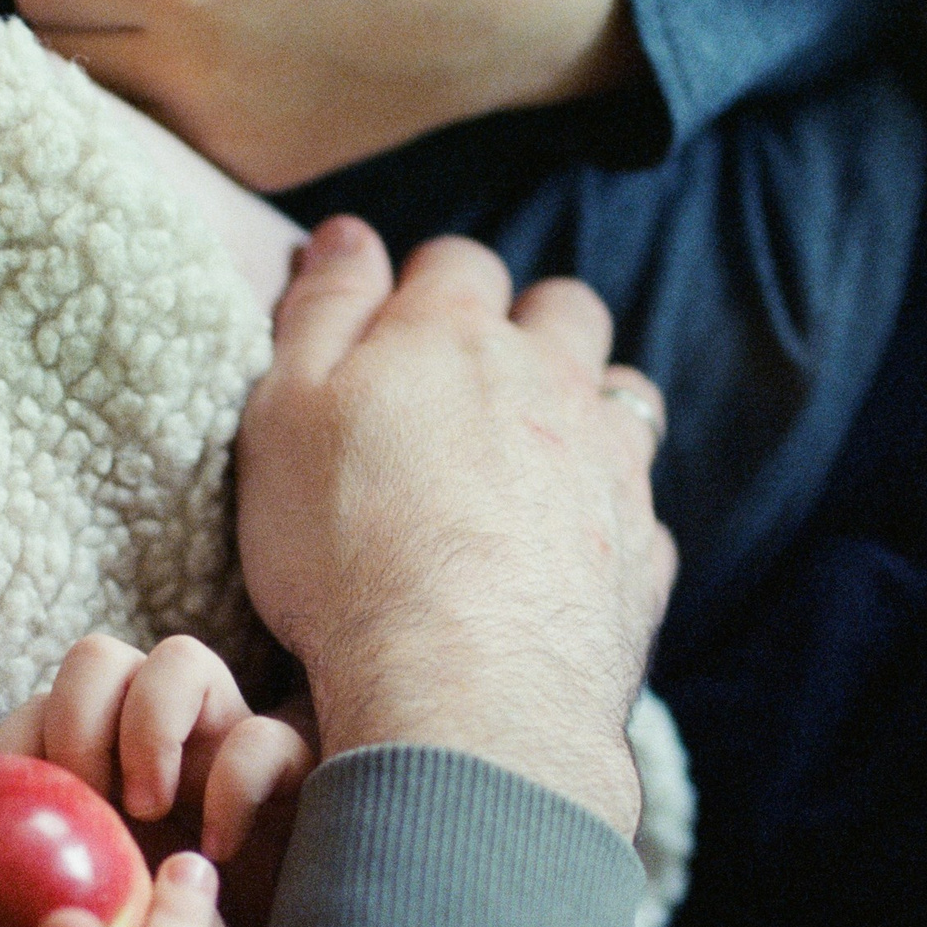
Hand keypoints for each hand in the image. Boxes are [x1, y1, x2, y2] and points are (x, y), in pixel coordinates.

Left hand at [0, 633, 312, 864]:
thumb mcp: (74, 917)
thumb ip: (21, 891)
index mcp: (92, 757)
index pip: (32, 709)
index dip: (14, 751)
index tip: (15, 829)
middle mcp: (152, 730)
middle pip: (95, 657)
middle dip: (76, 720)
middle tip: (87, 804)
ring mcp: (222, 738)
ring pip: (180, 657)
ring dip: (147, 727)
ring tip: (147, 810)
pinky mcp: (291, 769)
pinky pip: (263, 737)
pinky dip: (233, 786)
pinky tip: (214, 852)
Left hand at [13, 0, 638, 191]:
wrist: (487, 7)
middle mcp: (189, 72)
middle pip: (48, 57)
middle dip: (65, 4)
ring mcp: (219, 137)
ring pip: (95, 112)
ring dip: (100, 60)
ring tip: (163, 16)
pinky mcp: (249, 174)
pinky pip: (160, 145)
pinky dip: (157, 103)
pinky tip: (210, 61)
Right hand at [235, 216, 675, 836]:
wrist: (460, 692)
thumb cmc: (344, 551)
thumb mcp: (284, 416)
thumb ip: (318, 314)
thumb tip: (346, 234)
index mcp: (454, 336)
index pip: (456, 264)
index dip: (424, 288)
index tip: (392, 331)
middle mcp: (552, 381)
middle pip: (563, 310)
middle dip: (527, 325)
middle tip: (470, 387)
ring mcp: (610, 467)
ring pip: (623, 395)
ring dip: (585, 409)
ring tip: (529, 463)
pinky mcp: (642, 556)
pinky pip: (642, 508)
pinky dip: (607, 514)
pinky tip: (561, 554)